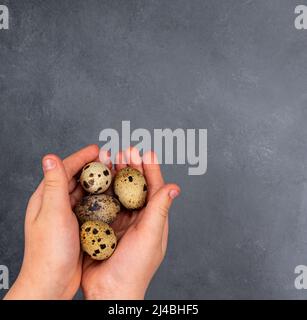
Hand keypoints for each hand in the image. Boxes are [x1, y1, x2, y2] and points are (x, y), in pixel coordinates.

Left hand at [4, 145, 98, 299]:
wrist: (52, 283)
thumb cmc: (49, 251)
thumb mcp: (53, 213)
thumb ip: (54, 184)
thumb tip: (49, 157)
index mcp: (46, 197)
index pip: (64, 169)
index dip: (81, 157)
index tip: (98, 149)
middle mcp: (55, 203)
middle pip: (76, 178)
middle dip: (93, 167)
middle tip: (112, 160)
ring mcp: (66, 215)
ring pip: (85, 192)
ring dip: (99, 182)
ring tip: (115, 175)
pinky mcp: (76, 226)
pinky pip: (91, 206)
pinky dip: (101, 199)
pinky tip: (113, 197)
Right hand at [81, 147, 179, 299]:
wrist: (109, 291)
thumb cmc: (134, 268)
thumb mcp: (150, 237)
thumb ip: (159, 211)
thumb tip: (174, 187)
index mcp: (152, 219)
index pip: (153, 188)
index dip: (150, 169)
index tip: (146, 152)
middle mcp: (137, 217)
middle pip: (135, 186)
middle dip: (132, 167)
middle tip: (125, 150)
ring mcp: (119, 220)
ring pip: (118, 191)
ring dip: (115, 174)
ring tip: (111, 158)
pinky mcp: (103, 225)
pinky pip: (103, 202)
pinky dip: (100, 189)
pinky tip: (96, 178)